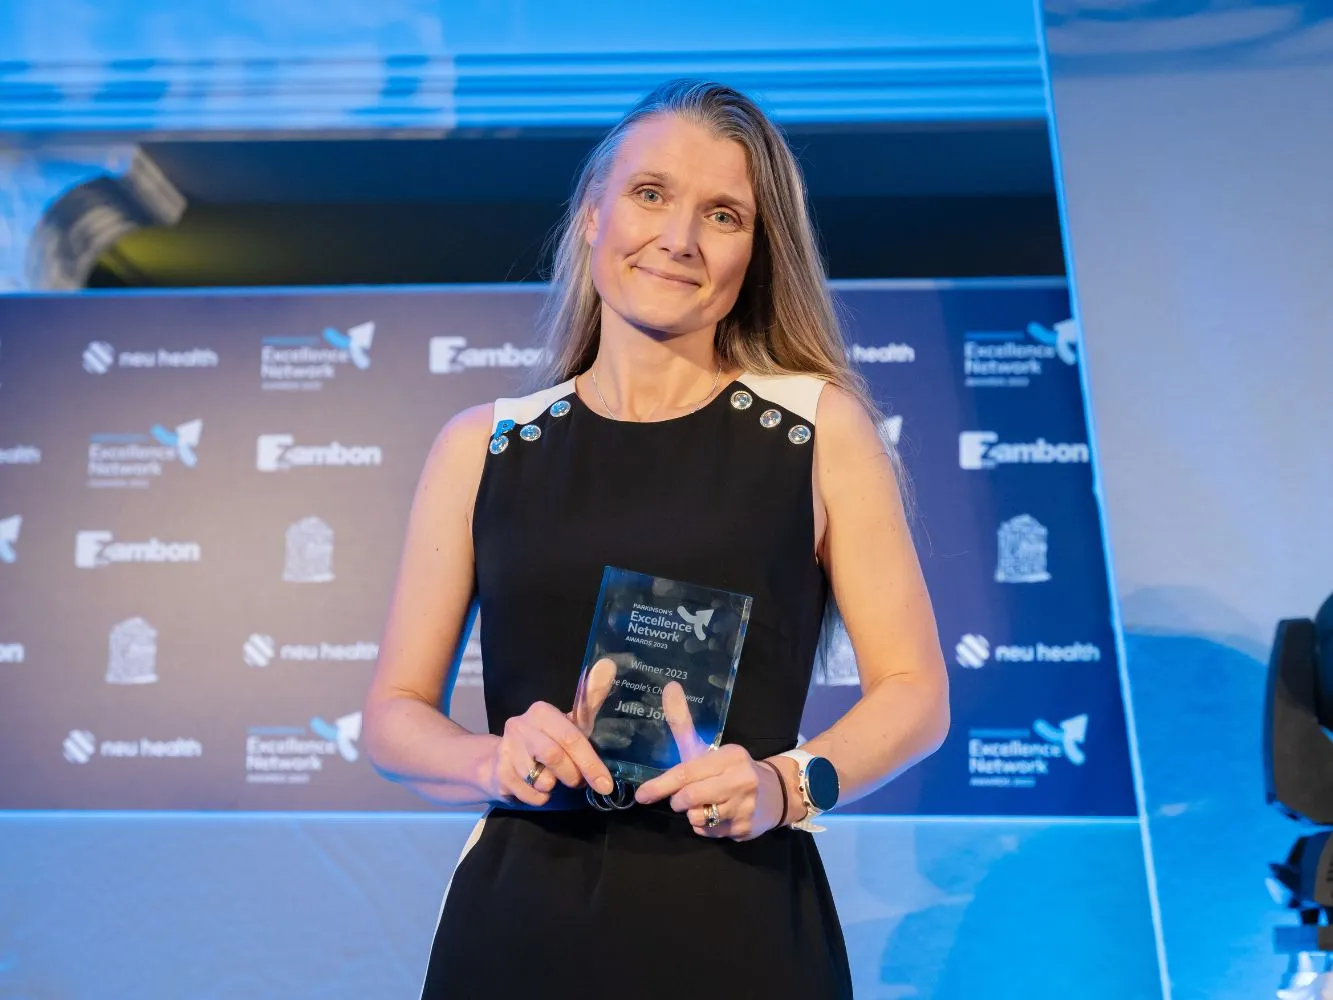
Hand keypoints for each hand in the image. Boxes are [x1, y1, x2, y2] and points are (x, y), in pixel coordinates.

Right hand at [488, 699, 614, 806]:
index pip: (571, 736)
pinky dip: (541, 797)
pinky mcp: (498, 772)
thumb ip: (591, 700)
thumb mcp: (570, 723)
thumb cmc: (546, 740)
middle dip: (574, 775)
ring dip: (555, 786)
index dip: (590, 762)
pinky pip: (529, 794)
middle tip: (580, 783)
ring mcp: (505, 749)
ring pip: (542, 778)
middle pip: (555, 757)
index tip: (605, 784)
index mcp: (541, 712)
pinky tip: (539, 788)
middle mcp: (520, 725)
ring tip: (556, 781)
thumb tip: (609, 664)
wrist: (501, 761)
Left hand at [633, 681, 788, 839]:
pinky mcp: (745, 829)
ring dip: (693, 815)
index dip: (661, 785)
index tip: (642, 795)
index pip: (687, 772)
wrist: (776, 793)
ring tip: (705, 804)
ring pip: (698, 818)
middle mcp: (740, 780)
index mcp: (729, 756)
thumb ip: (683, 722)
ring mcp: (745, 806)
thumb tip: (668, 686)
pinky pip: (709, 833)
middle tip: (682, 797)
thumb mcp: (707, 747)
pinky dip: (705, 827)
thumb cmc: (730, 770)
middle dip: (679, 801)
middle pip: (690, 798)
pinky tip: (716, 816)